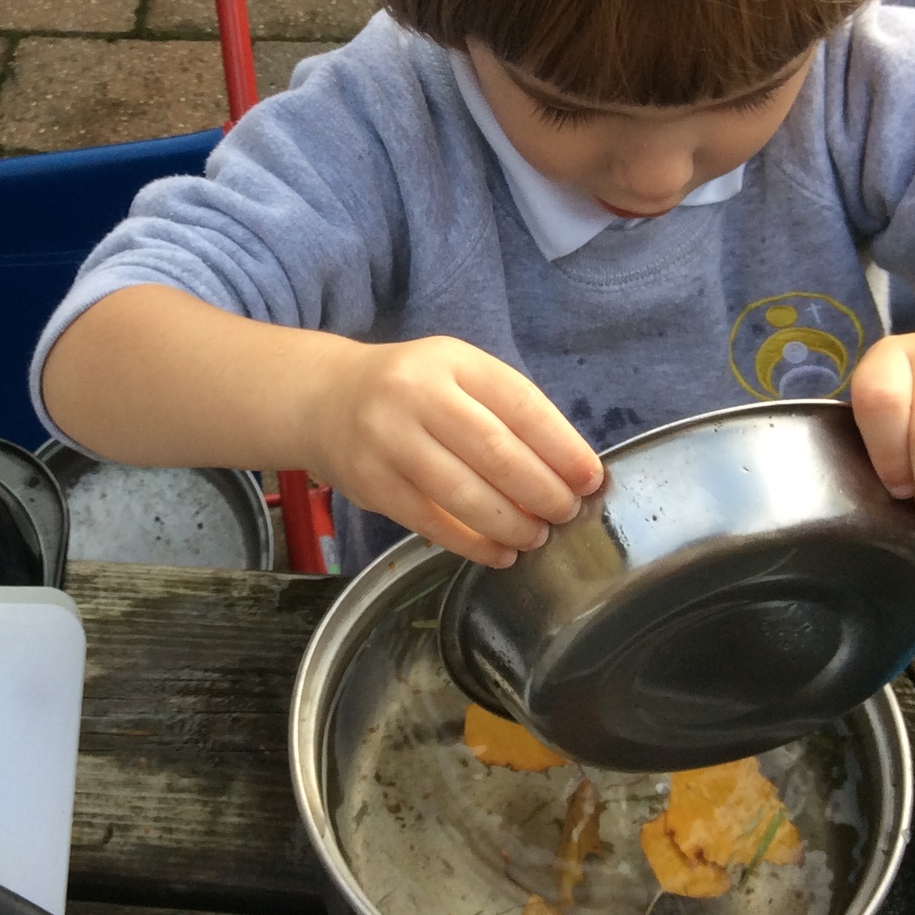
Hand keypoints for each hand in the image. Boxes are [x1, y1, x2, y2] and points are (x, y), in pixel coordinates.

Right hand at [300, 335, 602, 567]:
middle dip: (542, 490)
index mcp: (452, 361)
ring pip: (463, 492)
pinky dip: (472, 543)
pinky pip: (430, 522)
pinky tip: (499, 553)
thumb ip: (504, 410)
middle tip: (567, 513)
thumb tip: (568, 469)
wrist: (323, 399)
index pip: (520, 403)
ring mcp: (388, 439)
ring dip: (511, 522)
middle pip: (495, 451)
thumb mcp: (455, 374)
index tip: (591, 478)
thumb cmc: (409, 391)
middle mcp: (416, 394)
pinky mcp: (370, 483)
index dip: (562, 447)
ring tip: (536, 536)